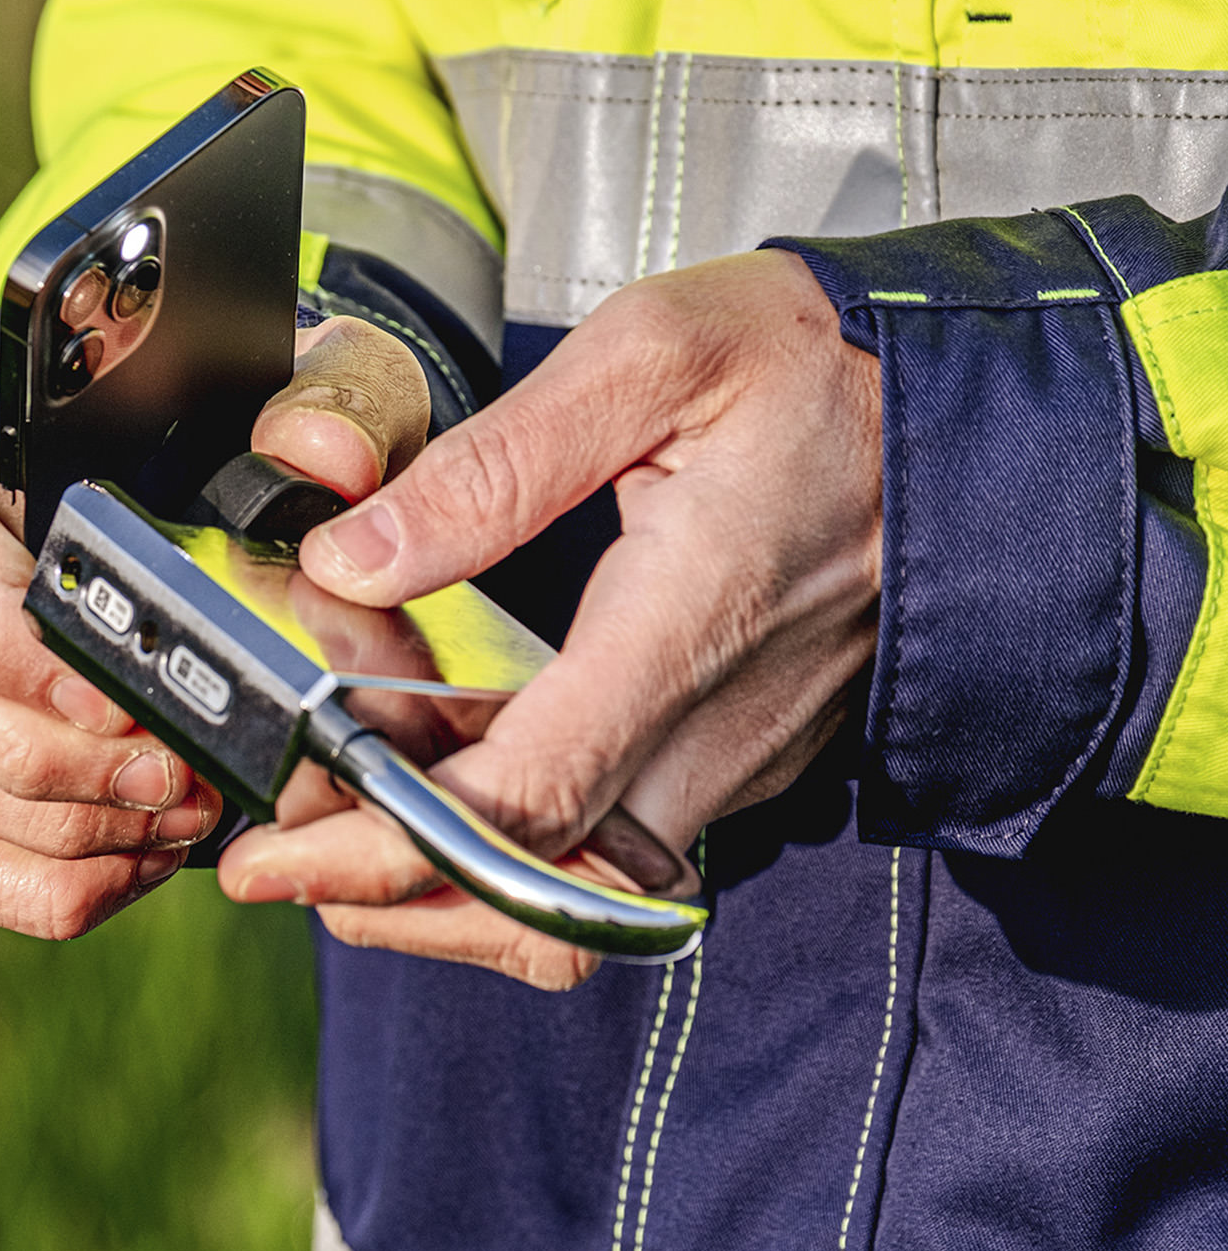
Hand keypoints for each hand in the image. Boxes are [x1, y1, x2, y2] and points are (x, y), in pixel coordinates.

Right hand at [0, 315, 429, 940]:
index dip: (18, 639)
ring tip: (187, 809)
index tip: (123, 697)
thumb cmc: (215, 444)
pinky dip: (58, 883)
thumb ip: (323, 410)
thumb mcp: (293, 394)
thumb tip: (324, 459)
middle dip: (76, 764)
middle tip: (188, 771)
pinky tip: (143, 850)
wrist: (173, 493)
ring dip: (78, 829)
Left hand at [218, 251, 881, 989]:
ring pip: (574, 883)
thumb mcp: (653, 357)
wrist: (971, 403)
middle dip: (390, 881)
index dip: (385, 843)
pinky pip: (615, 832)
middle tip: (285, 818)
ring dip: (445, 858)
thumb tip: (356, 554)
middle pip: (539, 893)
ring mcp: (738, 753)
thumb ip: (495, 463)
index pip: (526, 804)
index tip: (279, 849)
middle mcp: (720, 727)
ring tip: (346, 769)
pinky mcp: (740, 747)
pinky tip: (441, 736)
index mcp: (689, 628)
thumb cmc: (826, 364)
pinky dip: (512, 818)